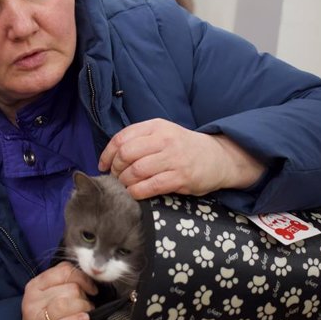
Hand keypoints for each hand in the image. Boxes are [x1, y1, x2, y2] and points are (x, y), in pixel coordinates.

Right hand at [22, 261, 96, 319]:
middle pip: (69, 289)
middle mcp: (32, 300)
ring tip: (86, 314)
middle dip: (84, 297)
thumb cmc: (47, 316)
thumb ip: (64, 282)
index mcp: (35, 285)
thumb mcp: (49, 295)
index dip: (83, 278)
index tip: (91, 288)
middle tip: (87, 305)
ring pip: (65, 304)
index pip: (64, 270)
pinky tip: (84, 319)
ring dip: (83, 308)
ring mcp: (35, 319)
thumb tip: (88, 274)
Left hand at [99, 118, 266, 199]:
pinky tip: (135, 193)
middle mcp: (164, 139)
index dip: (107, 154)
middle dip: (116, 169)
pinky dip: (137, 192)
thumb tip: (110, 157)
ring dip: (125, 182)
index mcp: (156, 126)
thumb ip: (139, 140)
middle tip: (116, 177)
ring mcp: (173, 158)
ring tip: (126, 185)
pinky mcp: (181, 177)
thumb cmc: (183, 147)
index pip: (122, 138)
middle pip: (126, 155)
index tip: (103, 165)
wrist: (217, 157)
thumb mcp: (163, 134)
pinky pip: (150, 186)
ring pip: (136, 171)